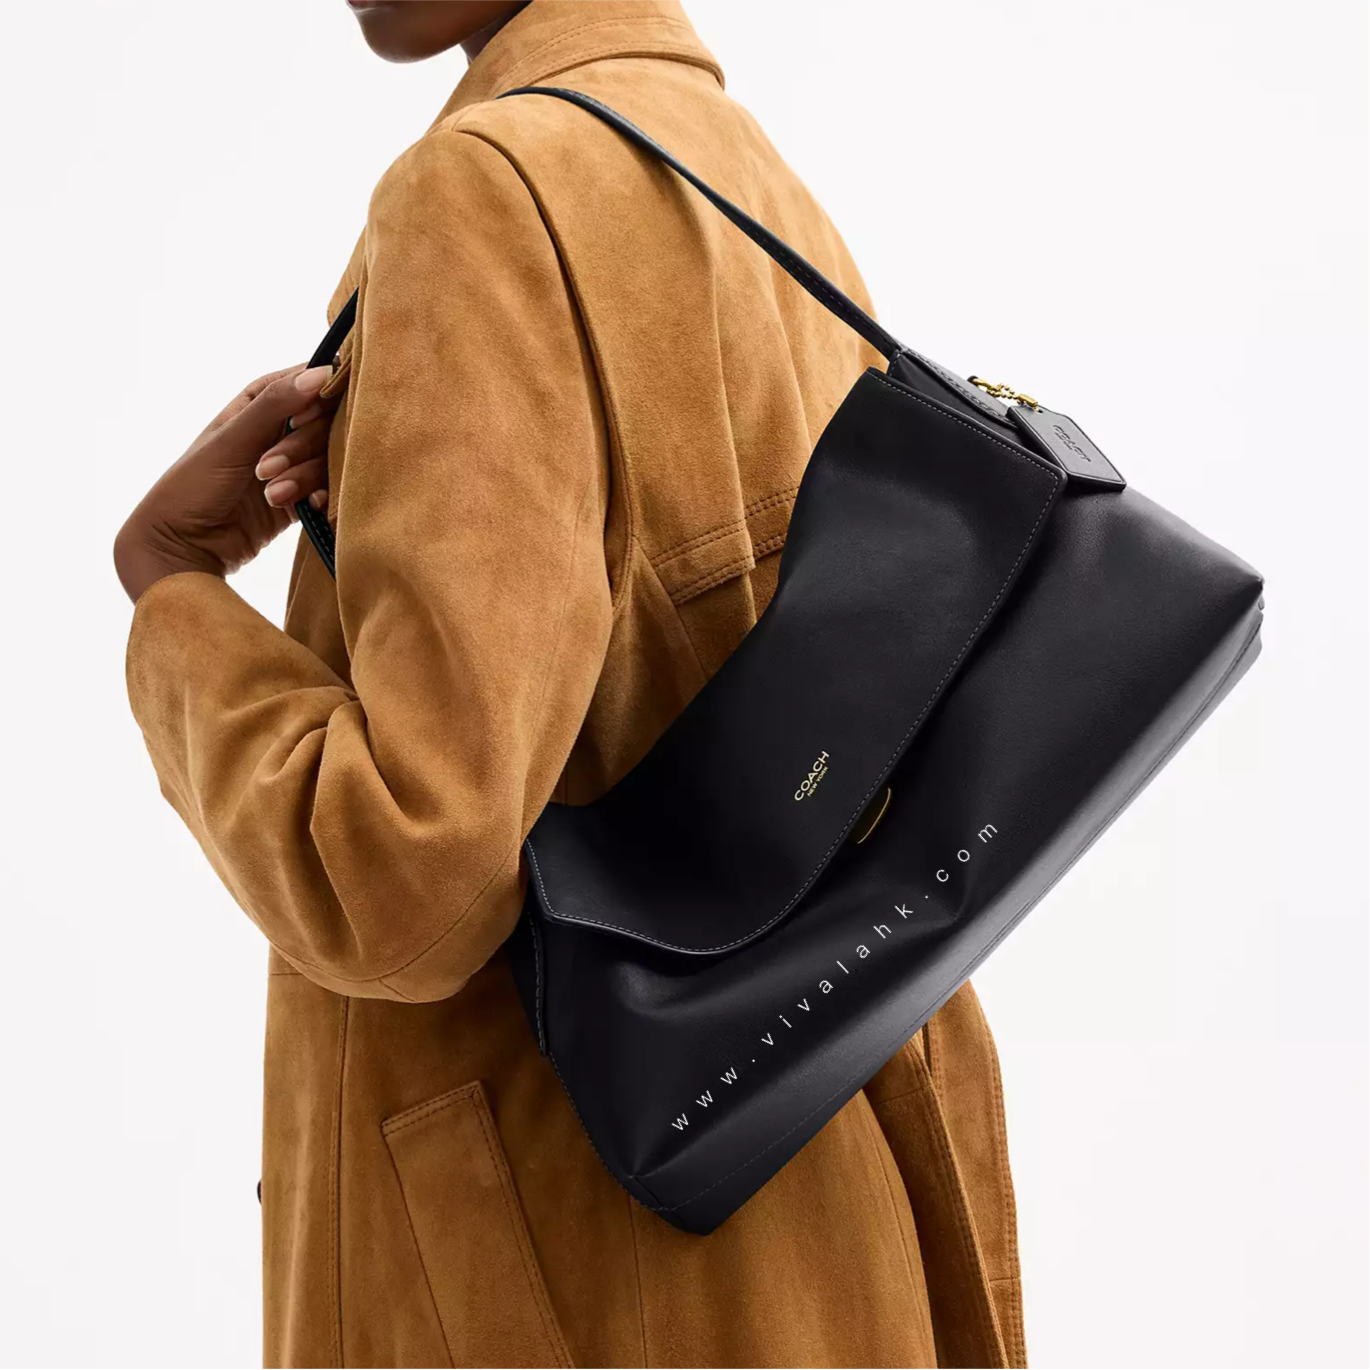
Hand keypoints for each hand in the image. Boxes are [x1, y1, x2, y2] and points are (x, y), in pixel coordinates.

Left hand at [114, 364, 334, 602]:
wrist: (185, 547)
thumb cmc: (194, 485)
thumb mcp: (232, 440)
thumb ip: (276, 404)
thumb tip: (321, 371)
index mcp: (259, 402)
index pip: (309, 381)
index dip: (316, 397)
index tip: (301, 422)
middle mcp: (280, 428)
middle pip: (324, 422)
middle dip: (302, 448)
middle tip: (267, 469)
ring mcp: (293, 463)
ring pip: (328, 457)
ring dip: (304, 478)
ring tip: (273, 496)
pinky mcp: (302, 496)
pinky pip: (329, 488)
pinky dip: (320, 498)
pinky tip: (305, 508)